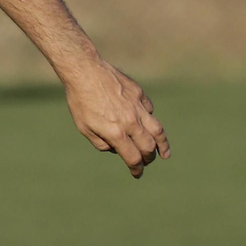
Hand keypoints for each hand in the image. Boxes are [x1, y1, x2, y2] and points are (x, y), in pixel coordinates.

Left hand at [63, 61, 169, 178]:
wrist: (84, 71)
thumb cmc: (80, 101)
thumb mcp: (84, 127)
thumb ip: (101, 143)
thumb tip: (116, 150)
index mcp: (116, 133)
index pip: (133, 158)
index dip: (137, 169)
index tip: (137, 173)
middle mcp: (131, 122)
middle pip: (148, 147)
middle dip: (148, 158)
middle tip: (147, 161)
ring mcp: (138, 107)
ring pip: (157, 130)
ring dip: (162, 144)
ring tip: (164, 153)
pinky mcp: (140, 94)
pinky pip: (150, 111)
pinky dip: (150, 120)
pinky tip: (148, 125)